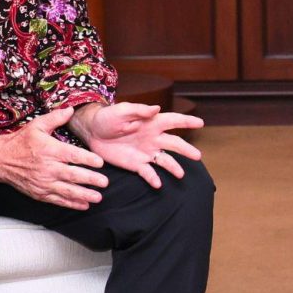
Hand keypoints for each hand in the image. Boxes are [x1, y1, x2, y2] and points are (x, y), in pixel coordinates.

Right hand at [0, 106, 105, 208]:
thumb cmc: (20, 142)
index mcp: (50, 150)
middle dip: (91, 180)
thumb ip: (55, 118)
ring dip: (84, 195)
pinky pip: (58, 200)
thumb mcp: (37, 125)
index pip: (73, 155)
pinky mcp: (40, 193)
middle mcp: (48, 168)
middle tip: (105, 182)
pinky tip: (84, 205)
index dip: (88, 159)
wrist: (0, 159)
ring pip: (67, 191)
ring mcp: (44, 182)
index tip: (100, 162)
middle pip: (73, 175)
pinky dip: (71, 204)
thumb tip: (70, 109)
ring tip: (98, 197)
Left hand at [70, 100, 205, 188]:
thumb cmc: (108, 117)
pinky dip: (153, 179)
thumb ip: (139, 110)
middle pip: (174, 144)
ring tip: (181, 174)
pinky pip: (148, 173)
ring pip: (165, 160)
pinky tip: (157, 184)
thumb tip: (157, 108)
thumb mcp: (121, 110)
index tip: (200, 123)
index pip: (173, 121)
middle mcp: (153, 138)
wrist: (92, 133)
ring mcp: (146, 152)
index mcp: (152, 123)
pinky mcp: (136, 165)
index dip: (186, 122)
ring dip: (173, 167)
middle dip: (186, 150)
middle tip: (197, 156)